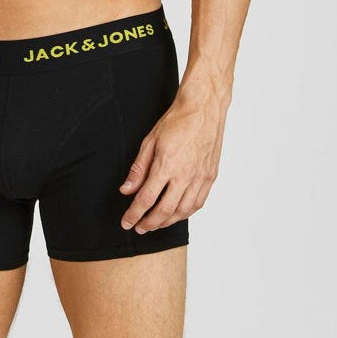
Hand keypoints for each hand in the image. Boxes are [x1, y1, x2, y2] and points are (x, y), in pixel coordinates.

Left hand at [118, 93, 226, 232]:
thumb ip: (138, 169)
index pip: (146, 199)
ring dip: (167, 222)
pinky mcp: (210, 177)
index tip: (126, 222)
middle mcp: (185, 176)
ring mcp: (200, 178)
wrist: (203, 109)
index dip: (134, 214)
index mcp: (166, 166)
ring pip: (183, 212)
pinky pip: (197, 203)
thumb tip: (126, 190)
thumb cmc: (176, 121)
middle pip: (164, 211)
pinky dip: (185, 214)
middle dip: (149, 223)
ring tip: (155, 224)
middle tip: (139, 228)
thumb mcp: (150, 141)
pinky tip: (176, 214)